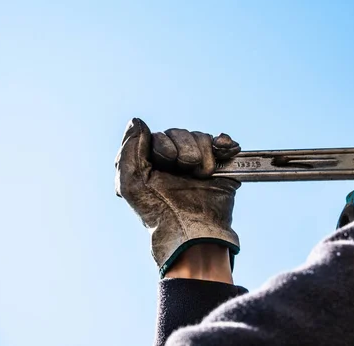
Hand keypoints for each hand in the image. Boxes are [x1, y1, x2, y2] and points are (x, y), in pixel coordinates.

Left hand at [115, 118, 241, 276]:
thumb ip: (128, 151)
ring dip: (204, 155)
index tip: (167, 163)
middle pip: (182, 133)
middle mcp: (174, 160)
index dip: (165, 146)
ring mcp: (197, 162)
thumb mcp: (131, 183)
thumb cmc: (159, 212)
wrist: (195, 231)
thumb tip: (136, 121)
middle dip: (185, 151)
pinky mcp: (219, 166)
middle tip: (186, 171)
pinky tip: (225, 151)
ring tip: (202, 175)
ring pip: (201, 137)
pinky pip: (222, 142)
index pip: (159, 135)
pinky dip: (224, 144)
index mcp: (152, 162)